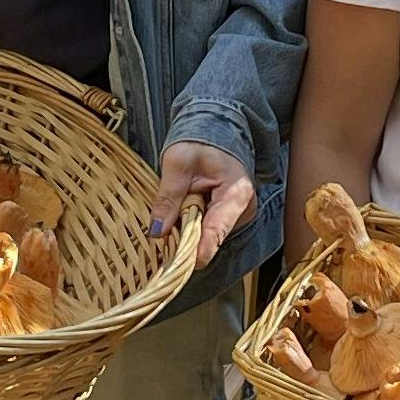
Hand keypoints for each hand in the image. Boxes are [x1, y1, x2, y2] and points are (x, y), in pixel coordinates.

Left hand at [153, 139, 256, 266]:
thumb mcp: (177, 163)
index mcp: (235, 193)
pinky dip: (192, 225)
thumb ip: (168, 197)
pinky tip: (187, 208)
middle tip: (168, 216)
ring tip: (182, 203)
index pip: (215, 233)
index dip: (194, 252)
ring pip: (205, 237)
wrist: (215, 134)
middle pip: (209, 239)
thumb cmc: (200, 142)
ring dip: (187, 228)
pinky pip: (206, 231)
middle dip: (185, 235)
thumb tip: (157, 230)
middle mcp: (242, 210)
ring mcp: (237, 216)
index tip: (175, 265)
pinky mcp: (228, 218)